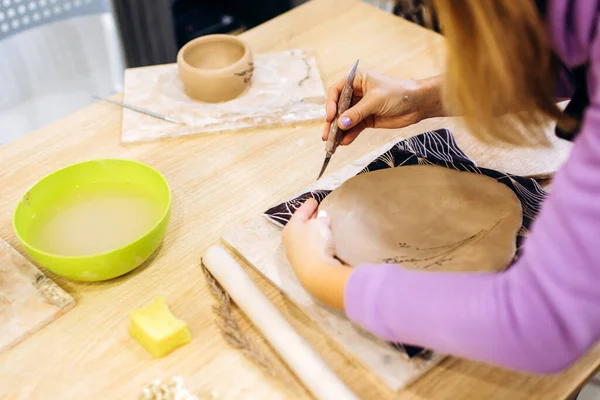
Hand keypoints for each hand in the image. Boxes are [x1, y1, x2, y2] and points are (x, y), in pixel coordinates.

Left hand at [281, 199, 351, 308]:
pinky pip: (311, 247)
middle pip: (301, 225)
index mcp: (290, 228)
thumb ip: (321, 219)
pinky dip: (316, 240)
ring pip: (305, 237)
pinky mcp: (305, 264)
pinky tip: (324, 240)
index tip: (314, 200)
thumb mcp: (319, 225)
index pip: (299, 213)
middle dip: (310, 218)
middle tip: (319, 211)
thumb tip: (322, 217)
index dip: (308, 206)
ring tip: (324, 225)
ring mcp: (296, 254)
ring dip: (314, 230)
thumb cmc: (315, 242)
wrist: (316, 272)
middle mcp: (290, 241)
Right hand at [323, 72, 443, 144]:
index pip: (337, 91)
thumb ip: (357, 113)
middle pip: (338, 108)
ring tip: (333, 142)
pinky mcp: (367, 120)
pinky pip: (354, 128)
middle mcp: (356, 93)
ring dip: (339, 131)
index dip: (331, 104)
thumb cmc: (398, 93)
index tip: (331, 117)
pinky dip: (349, 135)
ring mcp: (361, 107)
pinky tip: (345, 142)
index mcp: (357, 81)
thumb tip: (340, 124)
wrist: (418, 104)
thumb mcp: (375, 101)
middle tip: (326, 135)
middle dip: (332, 122)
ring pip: (345, 120)